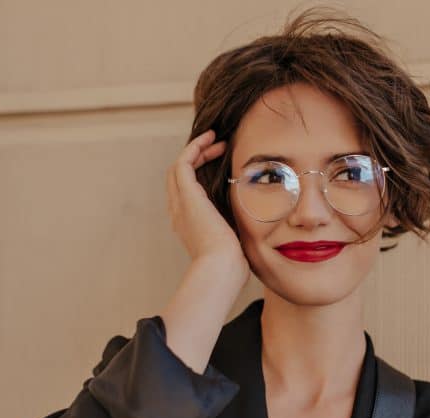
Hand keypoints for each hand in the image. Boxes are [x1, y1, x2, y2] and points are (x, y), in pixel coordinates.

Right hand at [165, 129, 247, 274]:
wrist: (221, 266)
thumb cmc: (231, 262)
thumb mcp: (232, 242)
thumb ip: (234, 229)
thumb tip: (251, 226)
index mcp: (187, 224)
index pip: (185, 192)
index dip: (198, 174)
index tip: (220, 163)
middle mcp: (178, 212)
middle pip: (178, 177)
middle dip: (196, 158)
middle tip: (217, 147)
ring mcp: (180, 203)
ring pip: (178, 167)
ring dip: (196, 150)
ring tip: (215, 140)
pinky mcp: (187, 194)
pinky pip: (183, 162)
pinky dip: (195, 148)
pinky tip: (211, 139)